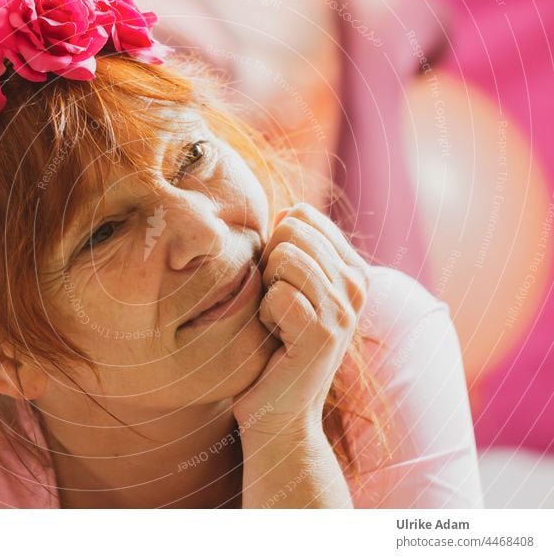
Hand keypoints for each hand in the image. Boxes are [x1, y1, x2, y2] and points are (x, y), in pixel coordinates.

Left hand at [232, 202, 370, 438]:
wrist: (279, 410)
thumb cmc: (275, 345)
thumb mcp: (290, 289)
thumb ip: (294, 249)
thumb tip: (289, 211)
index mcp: (352, 268)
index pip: (303, 216)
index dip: (275, 244)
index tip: (281, 282)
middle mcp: (357, 286)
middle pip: (291, 233)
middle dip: (269, 265)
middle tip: (276, 305)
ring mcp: (345, 310)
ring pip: (284, 260)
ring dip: (266, 291)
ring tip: (277, 321)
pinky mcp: (324, 335)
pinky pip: (277, 296)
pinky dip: (263, 316)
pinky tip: (276, 339)